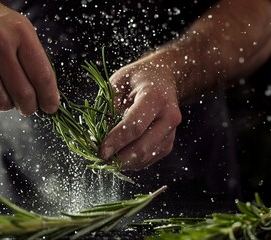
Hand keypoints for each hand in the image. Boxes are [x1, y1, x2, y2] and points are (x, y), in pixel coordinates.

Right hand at [0, 0, 58, 113]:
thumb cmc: (3, 28)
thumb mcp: (26, 35)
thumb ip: (37, 64)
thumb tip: (47, 98)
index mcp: (19, 33)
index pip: (41, 75)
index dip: (49, 97)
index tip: (50, 107)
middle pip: (21, 92)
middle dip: (30, 106)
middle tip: (30, 107)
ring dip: (10, 104)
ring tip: (11, 96)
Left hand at [100, 52, 181, 169]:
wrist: (164, 78)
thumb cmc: (138, 78)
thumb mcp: (119, 81)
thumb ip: (109, 105)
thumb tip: (99, 133)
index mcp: (155, 98)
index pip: (135, 126)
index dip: (116, 141)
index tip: (101, 151)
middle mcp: (168, 117)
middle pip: (143, 148)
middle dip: (119, 158)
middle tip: (100, 158)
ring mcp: (171, 132)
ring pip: (146, 157)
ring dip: (124, 162)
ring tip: (108, 156)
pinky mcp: (168, 143)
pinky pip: (149, 160)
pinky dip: (132, 162)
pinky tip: (121, 153)